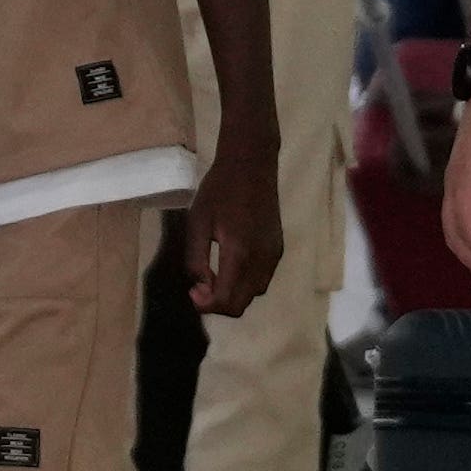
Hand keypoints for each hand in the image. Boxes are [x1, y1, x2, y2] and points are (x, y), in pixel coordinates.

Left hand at [188, 139, 281, 325]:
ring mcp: (273, 255)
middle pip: (241, 304)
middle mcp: (261, 260)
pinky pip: (262, 279)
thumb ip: (196, 259)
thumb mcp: (197, 222)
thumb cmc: (219, 190)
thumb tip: (202, 286)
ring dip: (232, 294)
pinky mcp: (278, 249)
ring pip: (253, 294)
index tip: (193, 291)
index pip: (226, 301)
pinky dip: (245, 284)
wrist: (252, 165)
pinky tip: (231, 266)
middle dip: (218, 303)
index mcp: (239, 253)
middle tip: (200, 286)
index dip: (206, 305)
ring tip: (214, 276)